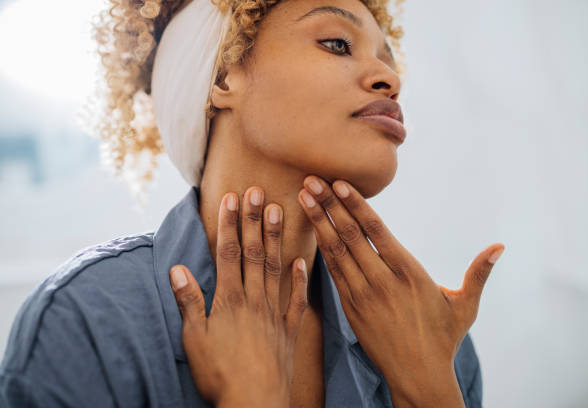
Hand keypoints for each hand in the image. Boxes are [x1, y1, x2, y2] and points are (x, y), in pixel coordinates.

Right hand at [169, 187, 307, 407]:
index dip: (230, 224)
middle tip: (259, 191)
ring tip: (280, 211)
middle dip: (255, 220)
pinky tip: (303, 259)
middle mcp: (254, 299)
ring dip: (276, 239)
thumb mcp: (195, 339)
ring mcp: (275, 313)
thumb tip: (177, 269)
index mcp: (230, 300)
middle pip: (254, 253)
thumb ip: (189, 302)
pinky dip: (299, 279)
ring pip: (275, 268)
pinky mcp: (289, 330)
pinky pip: (297, 300)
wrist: (254, 404)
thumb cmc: (219, 375)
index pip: (229, 253)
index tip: (232, 198)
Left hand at [297, 175, 504, 406]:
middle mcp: (382, 281)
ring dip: (319, 222)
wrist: (418, 377)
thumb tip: (501, 246)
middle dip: (328, 205)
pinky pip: (333, 272)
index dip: (355, 205)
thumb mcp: (465, 305)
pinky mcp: (351, 308)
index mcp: (409, 273)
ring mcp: (363, 295)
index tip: (339, 183)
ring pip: (336, 251)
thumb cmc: (443, 339)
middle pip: (350, 235)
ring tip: (304, 197)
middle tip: (311, 180)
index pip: (376, 231)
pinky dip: (322, 248)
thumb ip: (479, 273)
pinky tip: (313, 229)